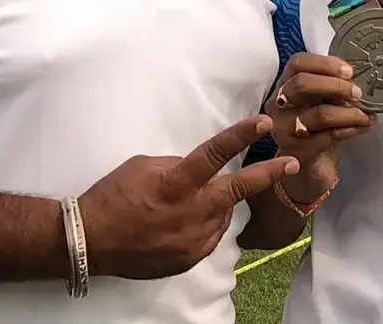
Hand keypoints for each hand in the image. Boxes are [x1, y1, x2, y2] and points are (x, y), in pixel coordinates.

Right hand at [79, 116, 298, 279]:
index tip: (264, 122)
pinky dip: (206, 225)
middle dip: (267, 175)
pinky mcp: (189, 259)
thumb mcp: (143, 166)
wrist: (91, 241)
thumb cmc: (112, 196)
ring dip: (220, 203)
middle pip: (237, 190)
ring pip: (223, 215)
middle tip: (290, 163)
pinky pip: (209, 237)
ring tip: (197, 200)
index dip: (242, 135)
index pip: (215, 154)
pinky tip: (188, 221)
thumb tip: (198, 169)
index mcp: (176, 184)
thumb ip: (177, 166)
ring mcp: (192, 240)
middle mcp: (190, 213)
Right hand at [266, 53, 374, 202]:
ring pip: (320, 114)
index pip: (298, 63)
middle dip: (336, 86)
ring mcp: (285, 129)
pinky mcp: (298, 150)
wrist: (304, 165)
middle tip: (358, 93)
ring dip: (350, 113)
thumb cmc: (313, 126)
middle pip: (302, 84)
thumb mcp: (317, 101)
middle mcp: (279, 105)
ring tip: (366, 114)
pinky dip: (351, 129)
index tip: (349, 71)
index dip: (325, 63)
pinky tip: (362, 127)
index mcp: (283, 85)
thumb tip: (359, 77)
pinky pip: (330, 136)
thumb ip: (330, 86)